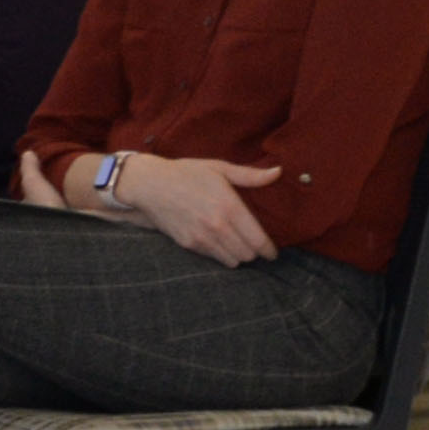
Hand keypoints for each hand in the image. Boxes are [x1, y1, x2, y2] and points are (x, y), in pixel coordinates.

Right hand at [114, 155, 286, 263]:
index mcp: (230, 207)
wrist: (149, 184)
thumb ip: (251, 175)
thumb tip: (279, 172)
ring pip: (232, 261)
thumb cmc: (186, 173)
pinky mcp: (188, 244)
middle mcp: (218, 226)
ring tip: (236, 245)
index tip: (272, 253)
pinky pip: (214, 258)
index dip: (269, 250)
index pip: (258, 240)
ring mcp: (202, 238)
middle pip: (248, 255)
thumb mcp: (219, 168)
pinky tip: (217, 242)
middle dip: (253, 251)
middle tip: (252, 244)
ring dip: (237, 255)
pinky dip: (220, 254)